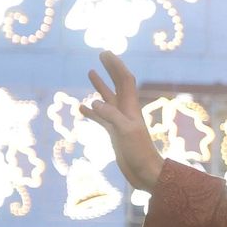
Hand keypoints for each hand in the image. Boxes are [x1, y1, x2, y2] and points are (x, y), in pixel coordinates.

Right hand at [82, 51, 164, 190]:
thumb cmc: (140, 152)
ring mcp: (119, 121)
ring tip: (90, 72)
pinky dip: (91, 111)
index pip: (124, 79)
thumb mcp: (125, 132)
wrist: (145, 173)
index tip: (105, 53)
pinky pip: (100, 118)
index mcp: (131, 107)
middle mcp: (125, 111)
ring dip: (100, 85)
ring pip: (107, 99)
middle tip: (101, 55)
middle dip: (110, 69)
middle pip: (117, 84)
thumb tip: (93, 103)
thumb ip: (111, 116)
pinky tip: (81, 107)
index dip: (116, 65)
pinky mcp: (114, 133)